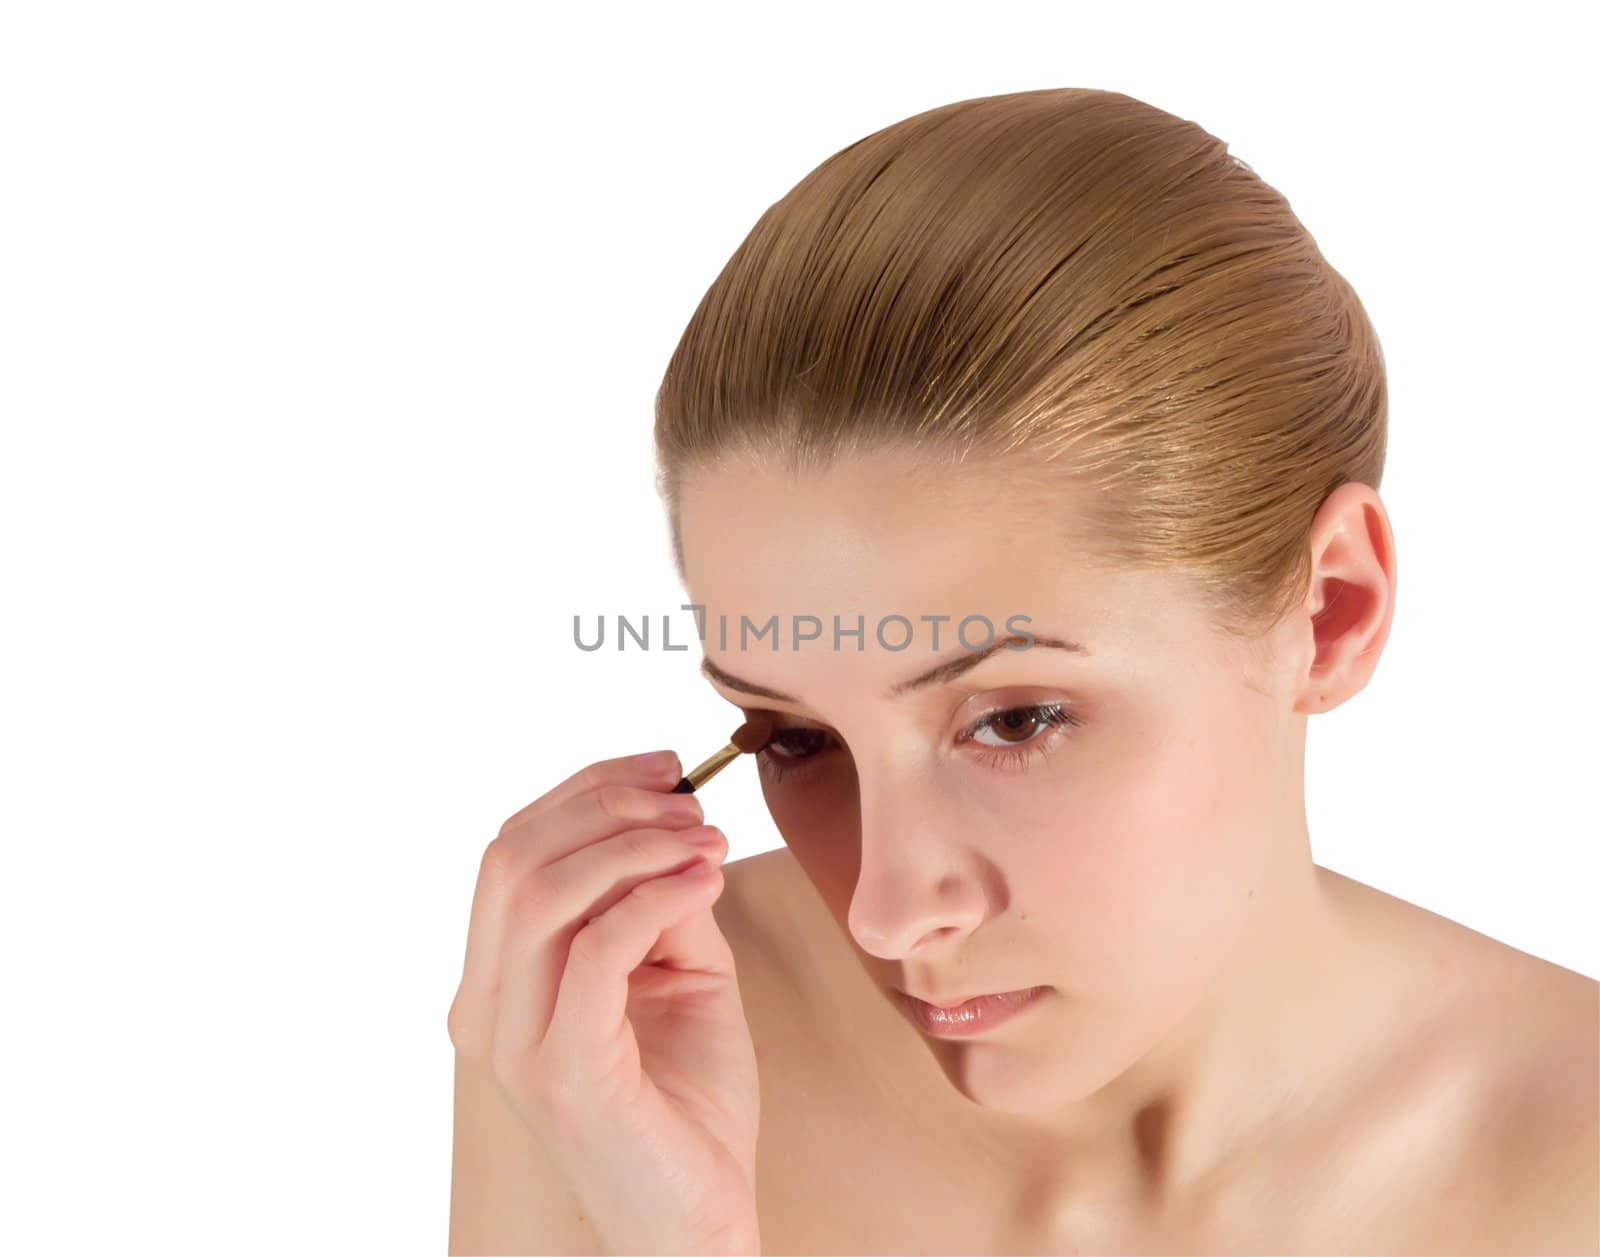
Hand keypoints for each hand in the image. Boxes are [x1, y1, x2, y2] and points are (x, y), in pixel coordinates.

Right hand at [448, 749, 761, 1254]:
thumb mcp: (678, 973)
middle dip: (609, 805)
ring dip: (635, 843)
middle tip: (690, 803)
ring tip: (705, 839)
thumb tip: (676, 824)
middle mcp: (484, 1009)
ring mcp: (515, 1044)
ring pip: (543, 892)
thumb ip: (658, 900)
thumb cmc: (687, 1102)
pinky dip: (654, 894)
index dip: (585, 790)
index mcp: (495, 983)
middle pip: (516, 857)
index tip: (665, 768)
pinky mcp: (566, 1072)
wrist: (697, 1220)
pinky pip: (597, 949)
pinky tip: (706, 878)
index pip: (511, 851)